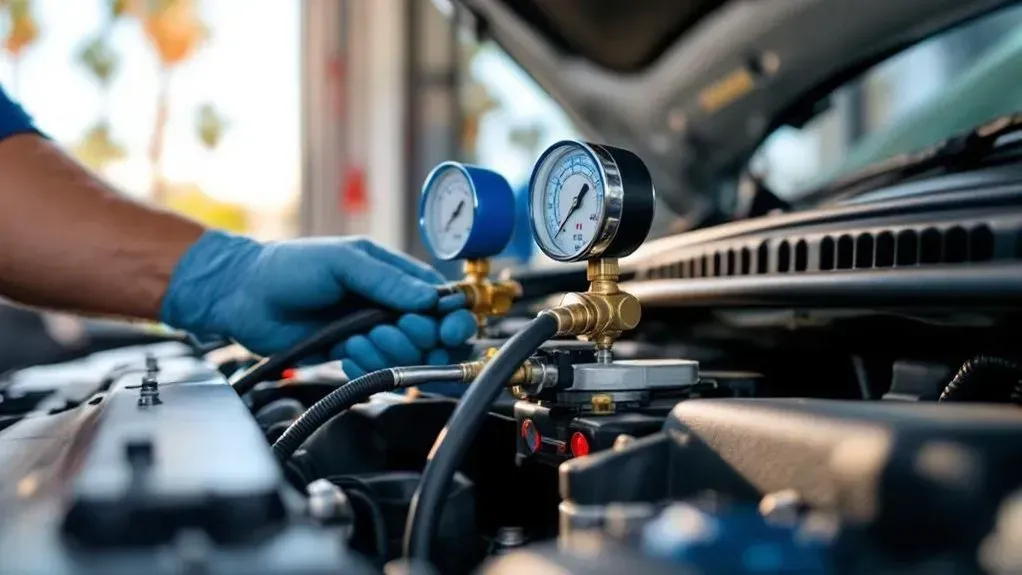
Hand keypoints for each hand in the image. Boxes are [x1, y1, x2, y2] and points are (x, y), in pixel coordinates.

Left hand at [160, 231, 477, 374]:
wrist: (242, 295)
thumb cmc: (289, 267)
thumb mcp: (343, 262)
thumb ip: (387, 280)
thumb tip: (430, 300)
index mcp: (394, 275)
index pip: (441, 300)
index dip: (451, 318)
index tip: (448, 329)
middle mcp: (387, 304)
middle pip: (431, 334)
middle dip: (416, 338)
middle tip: (388, 330)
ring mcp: (371, 331)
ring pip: (406, 356)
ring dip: (387, 352)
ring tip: (357, 338)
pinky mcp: (352, 355)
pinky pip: (377, 370)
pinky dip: (367, 366)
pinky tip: (347, 353)